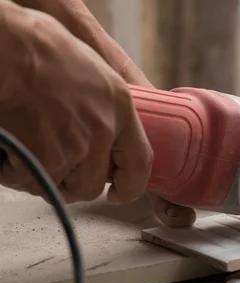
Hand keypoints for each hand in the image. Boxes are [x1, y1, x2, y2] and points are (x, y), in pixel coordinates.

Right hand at [0, 2, 151, 204]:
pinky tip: (10, 150)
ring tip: (25, 151)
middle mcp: (105, 129)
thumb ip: (102, 105)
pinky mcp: (49, 159)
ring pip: (63, 187)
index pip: (140, 161)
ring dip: (43, 178)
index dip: (130, 185)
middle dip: (71, 182)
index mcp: (120, 105)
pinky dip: (16, 172)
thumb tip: (104, 130)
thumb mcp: (90, 71)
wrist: (8, 47)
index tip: (118, 193)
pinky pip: (33, 182)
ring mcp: (78, 147)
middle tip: (49, 166)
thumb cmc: (37, 46)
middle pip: (93, 183)